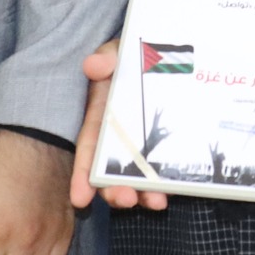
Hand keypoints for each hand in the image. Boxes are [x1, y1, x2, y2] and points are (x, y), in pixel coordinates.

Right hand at [69, 41, 168, 212]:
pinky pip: (166, 169)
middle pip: (112, 171)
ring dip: (144, 194)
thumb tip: (94, 65)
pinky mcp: (169, 147)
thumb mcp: (120, 51)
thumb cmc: (136, 54)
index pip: (89, 149)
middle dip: (114, 191)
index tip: (80, 199)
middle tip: (125, 200)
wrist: (169, 54)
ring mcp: (145, 144)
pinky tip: (174, 193)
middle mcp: (120, 137)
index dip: (82, 174)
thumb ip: (108, 56)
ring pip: (139, 177)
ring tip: (155, 203)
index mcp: (102, 117)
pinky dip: (169, 184)